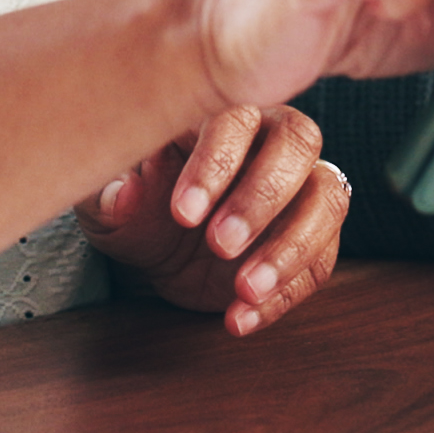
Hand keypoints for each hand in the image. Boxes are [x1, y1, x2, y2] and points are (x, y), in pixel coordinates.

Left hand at [79, 104, 346, 334]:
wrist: (157, 256)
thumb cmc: (134, 209)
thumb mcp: (105, 204)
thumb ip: (108, 192)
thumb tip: (122, 192)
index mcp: (219, 115)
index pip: (236, 118)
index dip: (216, 164)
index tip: (182, 214)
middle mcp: (271, 141)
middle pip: (299, 143)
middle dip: (262, 197)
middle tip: (219, 244)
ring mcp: (301, 190)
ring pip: (328, 200)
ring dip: (290, 247)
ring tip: (243, 289)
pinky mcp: (313, 242)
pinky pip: (320, 263)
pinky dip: (284, 295)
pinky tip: (239, 317)